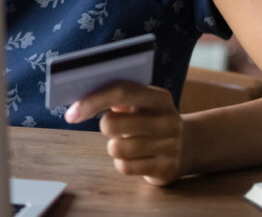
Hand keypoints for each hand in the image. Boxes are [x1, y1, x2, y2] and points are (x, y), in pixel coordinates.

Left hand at [64, 81, 183, 185]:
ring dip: (114, 146)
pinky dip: (122, 162)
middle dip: (104, 126)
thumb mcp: (143, 101)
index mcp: (158, 97)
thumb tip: (79, 103)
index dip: (92, 101)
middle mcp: (167, 120)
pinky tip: (134, 156)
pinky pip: (125, 167)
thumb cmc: (152, 118)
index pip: (120, 91)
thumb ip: (117, 96)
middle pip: (112, 123)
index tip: (71, 113)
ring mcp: (169, 146)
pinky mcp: (165, 169)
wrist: (190, 144)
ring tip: (127, 141)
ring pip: (116, 148)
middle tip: (113, 126)